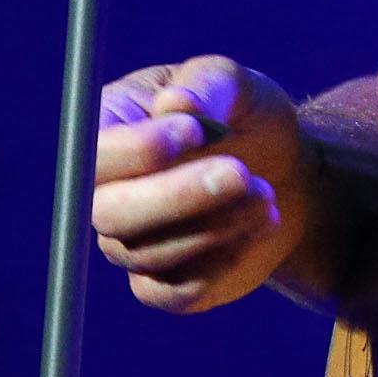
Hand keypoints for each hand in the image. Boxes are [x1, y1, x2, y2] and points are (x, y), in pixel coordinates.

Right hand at [92, 56, 314, 312]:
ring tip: (266, 192)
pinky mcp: (164, 284)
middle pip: (109, 214)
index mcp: (111, 132)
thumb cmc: (245, 116)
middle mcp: (107, 194)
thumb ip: (207, 85)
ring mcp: (131, 244)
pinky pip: (177, 291)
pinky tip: (262, 223)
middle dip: (176, 196)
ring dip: (217, 224)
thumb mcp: (237, 85)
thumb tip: (174, 103)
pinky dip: (225, 260)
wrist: (284, 170)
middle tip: (239, 173)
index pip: (93, 153)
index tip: (194, 130)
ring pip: (149, 254)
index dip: (136, 149)